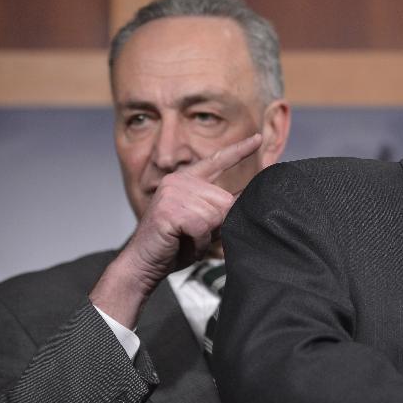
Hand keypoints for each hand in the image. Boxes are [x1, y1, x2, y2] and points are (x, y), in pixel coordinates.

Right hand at [90, 133, 261, 327]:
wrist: (144, 264)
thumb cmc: (175, 245)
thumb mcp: (204, 223)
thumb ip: (223, 209)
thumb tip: (252, 198)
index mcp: (187, 180)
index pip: (218, 160)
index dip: (240, 150)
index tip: (258, 138)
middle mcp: (180, 181)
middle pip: (225, 201)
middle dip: (218, 225)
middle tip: (195, 235)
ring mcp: (173, 193)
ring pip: (216, 215)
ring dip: (207, 235)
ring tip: (187, 239)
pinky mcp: (170, 209)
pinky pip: (204, 227)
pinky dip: (199, 242)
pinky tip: (183, 243)